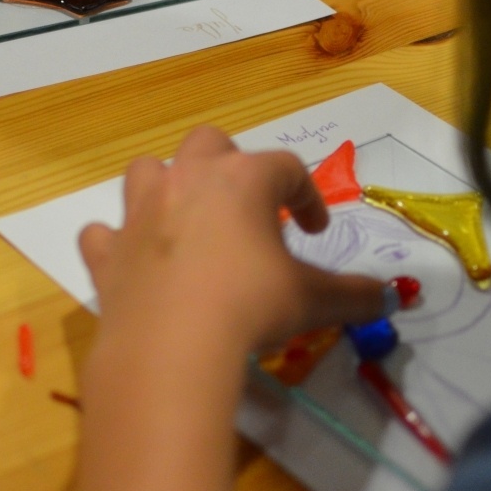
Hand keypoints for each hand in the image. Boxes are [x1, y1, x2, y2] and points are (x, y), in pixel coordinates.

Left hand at [79, 126, 386, 357]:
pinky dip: (116, 241)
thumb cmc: (251, 306)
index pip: (286, 168)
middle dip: (232, 166)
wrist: (171, 346)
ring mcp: (139, 213)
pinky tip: (134, 259)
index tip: (314, 232)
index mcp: (242, 179)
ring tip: (188, 220)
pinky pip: (102, 232)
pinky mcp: (107, 252)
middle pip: (209, 144)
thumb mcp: (312, 300)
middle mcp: (187, 180)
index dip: (306, 197)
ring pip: (147, 170)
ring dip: (167, 186)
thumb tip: (388, 298)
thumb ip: (353, 295)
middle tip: (250, 209)